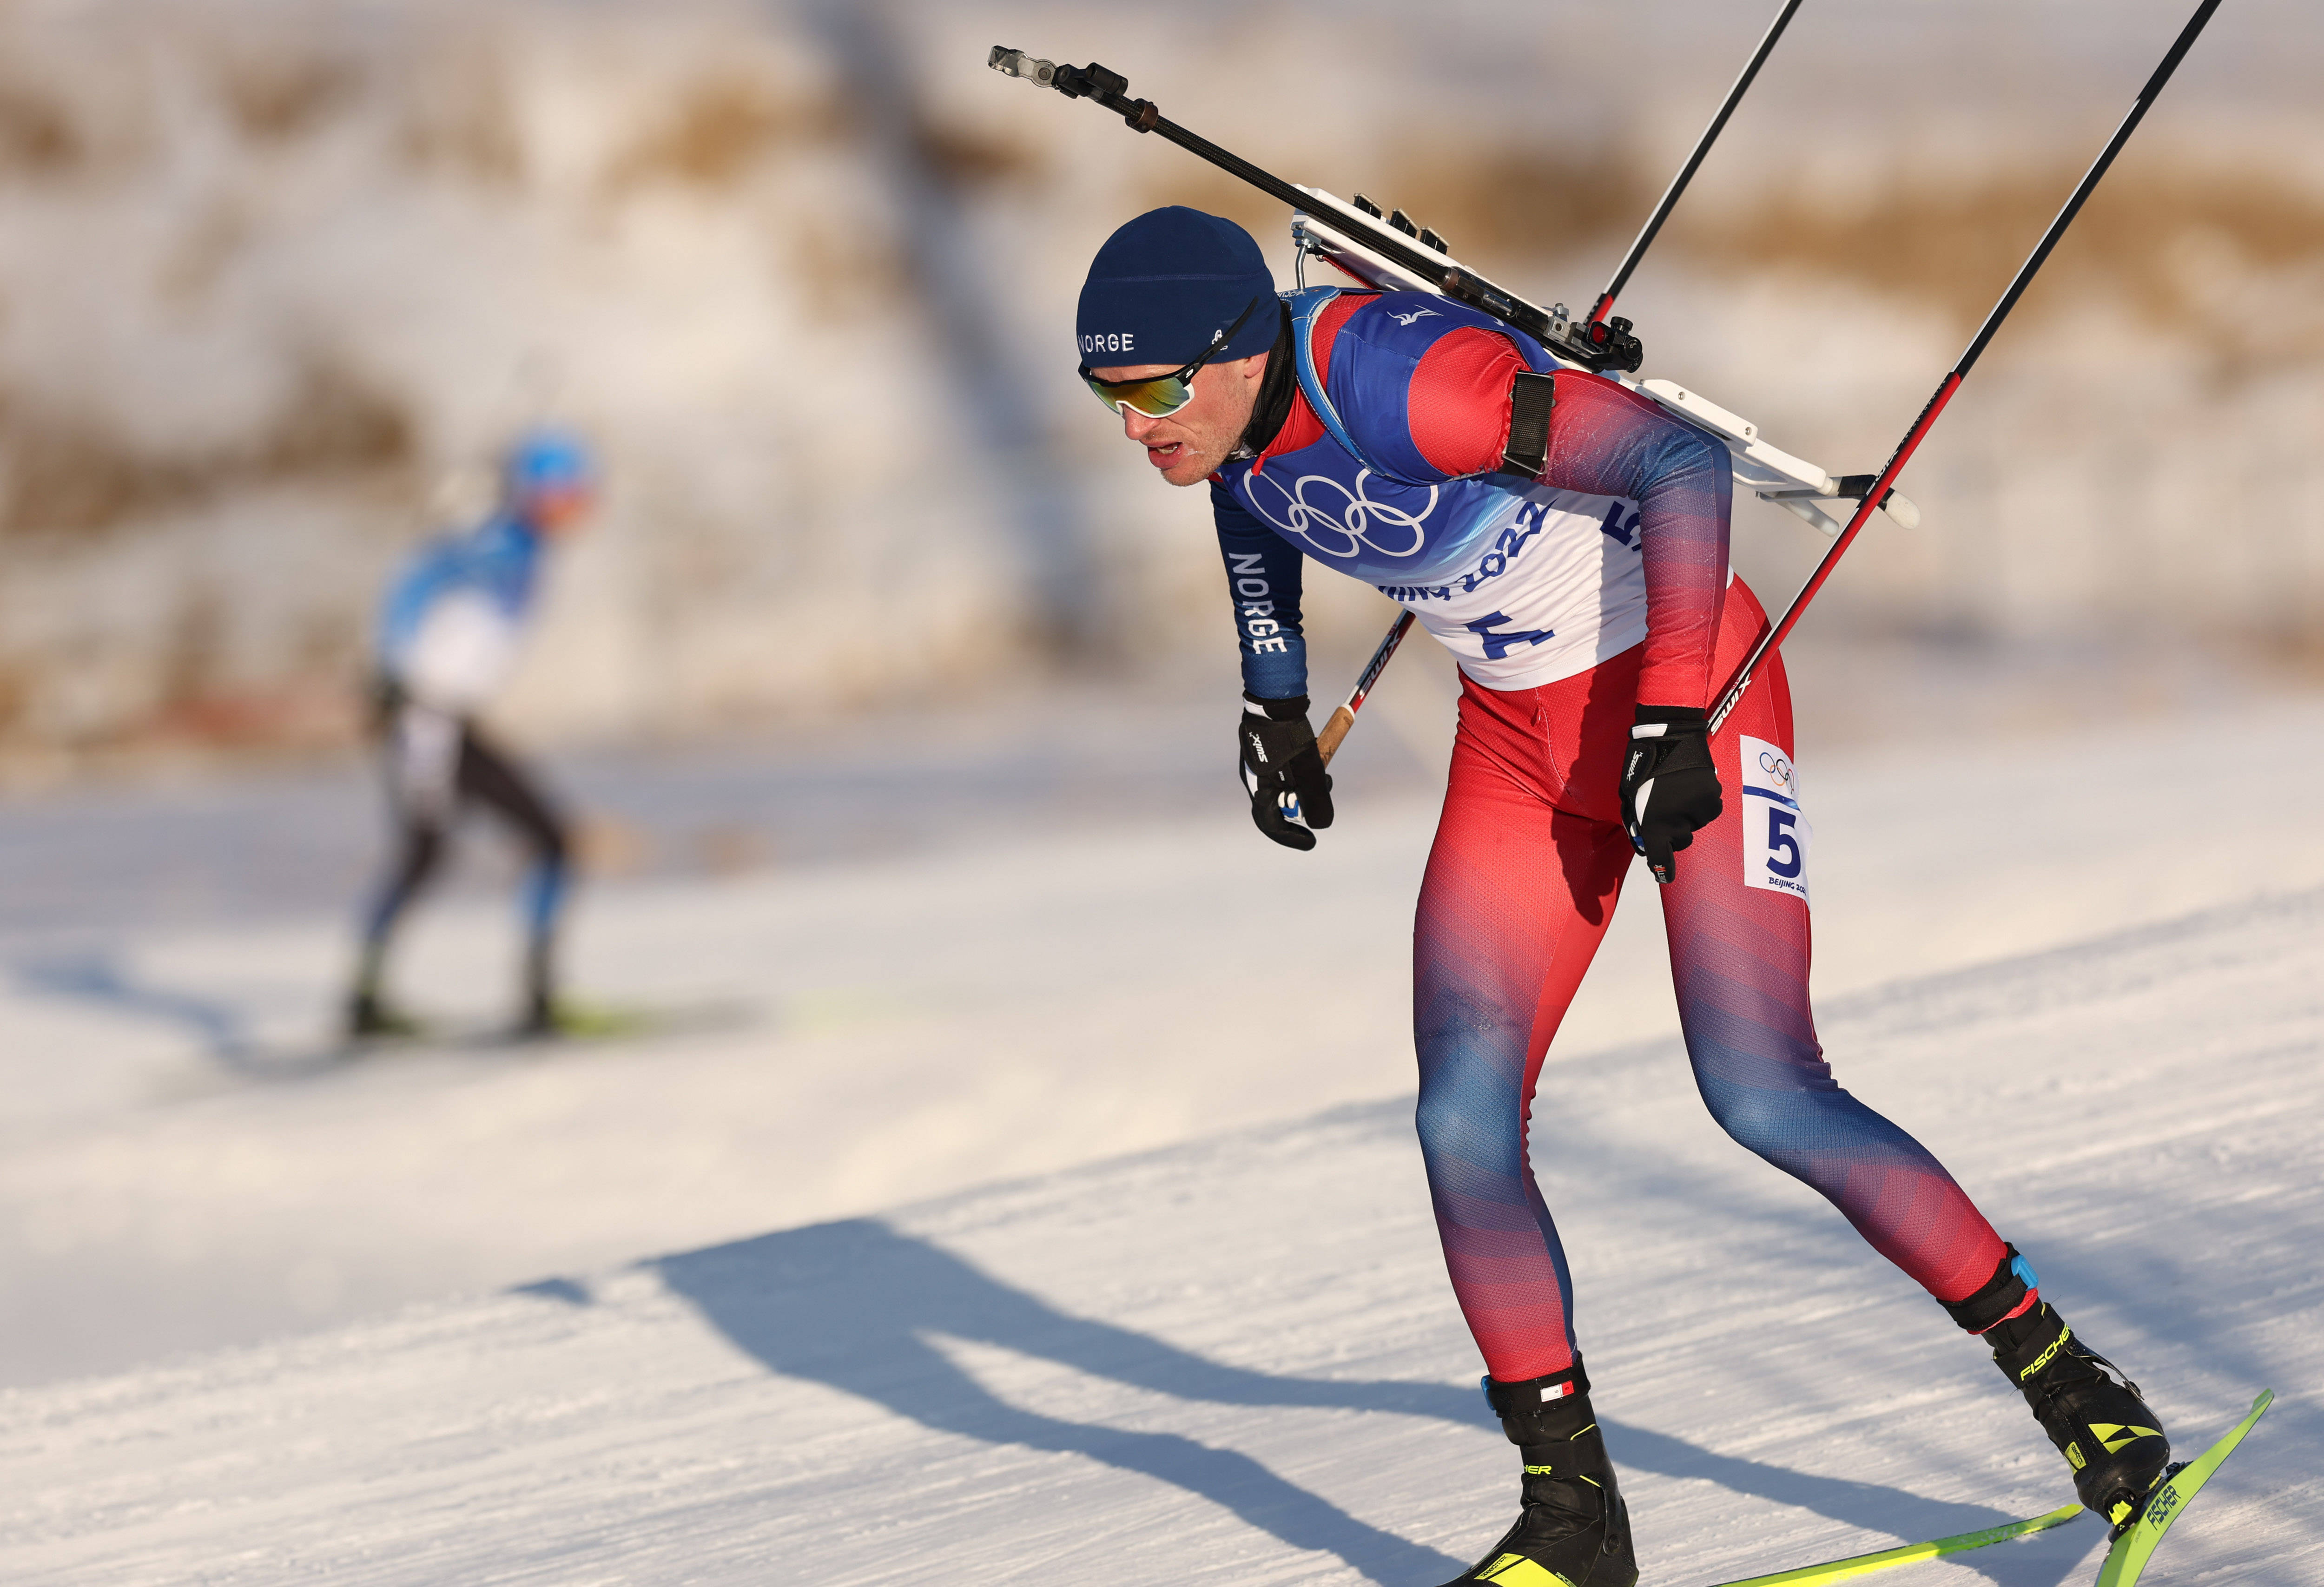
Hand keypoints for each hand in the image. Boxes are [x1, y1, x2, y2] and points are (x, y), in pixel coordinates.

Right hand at [1238, 693, 1334, 849]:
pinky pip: (1284, 772)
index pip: (1270, 824)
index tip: (1312, 842)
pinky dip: (1300, 773)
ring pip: (1284, 788)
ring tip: (1323, 772)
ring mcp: (1259, 765)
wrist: (1274, 696)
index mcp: (1259, 788)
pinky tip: (1313, 758)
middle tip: (1325, 794)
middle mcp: (1255, 779)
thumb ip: (1316, 798)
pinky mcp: (1266, 751)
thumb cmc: (1289, 732)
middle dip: (1304, 806)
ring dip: (1305, 787)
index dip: (1291, 837)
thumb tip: (1321, 825)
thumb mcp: (1309, 768)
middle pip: (1280, 806)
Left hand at [1621, 705, 1720, 882]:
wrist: (1668, 738)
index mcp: (1654, 824)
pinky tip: (1690, 787)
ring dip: (1688, 815)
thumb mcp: (1630, 798)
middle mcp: (1679, 822)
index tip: (1665, 876)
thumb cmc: (1642, 767)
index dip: (1663, 870)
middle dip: (1674, 831)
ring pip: (1696, 824)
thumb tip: (1644, 841)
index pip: (1661, 858)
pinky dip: (1701, 803)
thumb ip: (1636, 822)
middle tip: (1666, 809)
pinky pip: (1709, 809)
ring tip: (1677, 791)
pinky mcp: (1714, 797)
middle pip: (1681, 841)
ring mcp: (1699, 810)